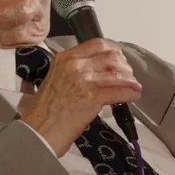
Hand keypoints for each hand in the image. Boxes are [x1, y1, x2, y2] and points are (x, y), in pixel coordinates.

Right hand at [21, 39, 141, 155]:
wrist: (40, 130)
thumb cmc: (45, 109)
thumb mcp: (55, 78)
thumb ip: (73, 69)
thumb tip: (97, 69)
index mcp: (65, 58)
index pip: (97, 44)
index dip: (112, 51)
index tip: (118, 58)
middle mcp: (75, 65)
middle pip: (111, 57)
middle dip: (124, 65)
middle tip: (127, 74)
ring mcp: (85, 80)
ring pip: (118, 73)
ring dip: (130, 80)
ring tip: (134, 85)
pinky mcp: (93, 97)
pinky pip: (120, 91)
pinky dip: (130, 93)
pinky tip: (134, 95)